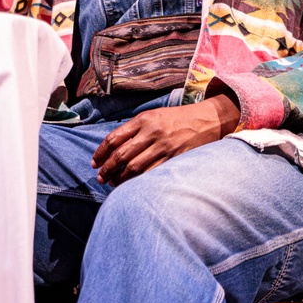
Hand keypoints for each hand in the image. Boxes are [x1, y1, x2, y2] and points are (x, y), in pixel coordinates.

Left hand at [91, 94, 239, 184]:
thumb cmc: (177, 119)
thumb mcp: (154, 116)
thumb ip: (134, 129)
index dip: (101, 153)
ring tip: (113, 183)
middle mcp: (152, 132)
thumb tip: (113, 148)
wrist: (207, 119)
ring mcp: (164, 146)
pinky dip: (139, 181)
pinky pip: (152, 173)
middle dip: (107, 169)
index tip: (95, 163)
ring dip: (120, 178)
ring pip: (134, 167)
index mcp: (143, 120)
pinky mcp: (175, 158)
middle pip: (121, 155)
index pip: (114, 138)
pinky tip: (132, 185)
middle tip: (100, 178)